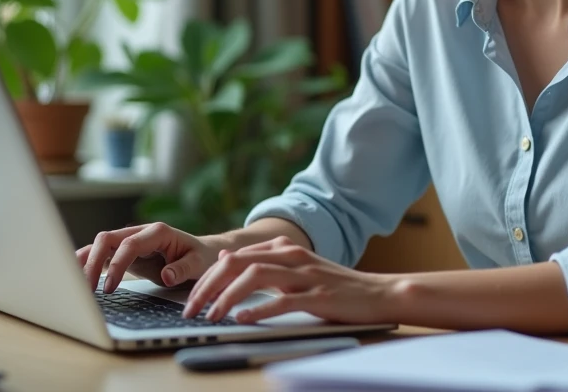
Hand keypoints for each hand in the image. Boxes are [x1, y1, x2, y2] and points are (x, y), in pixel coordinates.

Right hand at [76, 222, 219, 293]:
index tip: (109, 288)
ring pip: (100, 244)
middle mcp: (140, 232)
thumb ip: (183, 268)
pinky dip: (87, 261)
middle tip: (88, 290)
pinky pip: (102, 253)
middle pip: (108, 239)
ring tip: (72, 283)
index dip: (117, 265)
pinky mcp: (124, 251)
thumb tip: (166, 275)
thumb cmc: (201, 257)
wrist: (202, 252)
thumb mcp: (199, 264)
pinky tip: (74, 274)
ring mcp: (130, 240)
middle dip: (94, 262)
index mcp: (158, 232)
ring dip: (86, 261)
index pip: (129, 244)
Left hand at [182, 236, 396, 324]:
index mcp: (284, 248)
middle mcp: (292, 256)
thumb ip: (263, 264)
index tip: (190, 299)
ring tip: (211, 315)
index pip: (234, 257)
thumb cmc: (335, 286)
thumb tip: (225, 260)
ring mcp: (305, 275)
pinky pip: (282, 301)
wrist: (378, 293)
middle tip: (190, 309)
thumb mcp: (296, 269)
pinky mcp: (318, 296)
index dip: (206, 278)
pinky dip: (258, 310)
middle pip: (237, 263)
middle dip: (207, 286)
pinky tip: (242, 319)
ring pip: (255, 277)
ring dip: (227, 297)